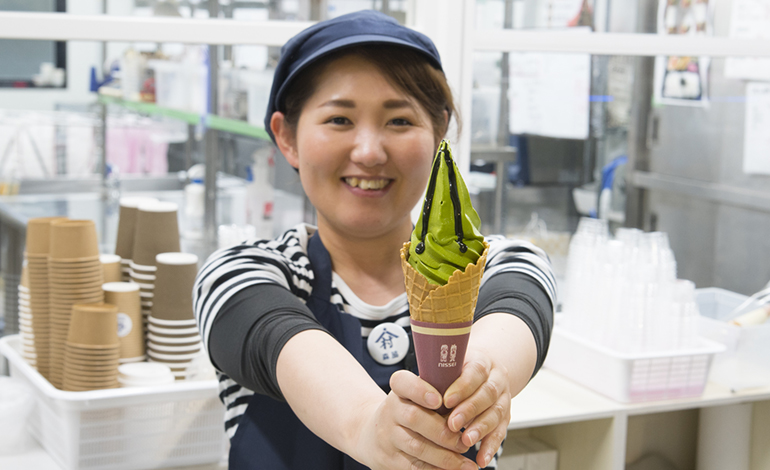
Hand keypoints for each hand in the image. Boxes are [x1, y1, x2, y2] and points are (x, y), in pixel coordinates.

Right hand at [354, 370, 476, 469]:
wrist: (371, 434)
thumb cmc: (407, 412)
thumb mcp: (416, 396)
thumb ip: (439, 394)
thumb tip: (471, 405)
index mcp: (399, 390)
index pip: (403, 382)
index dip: (421, 390)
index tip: (439, 400)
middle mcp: (390, 411)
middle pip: (414, 418)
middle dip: (444, 432)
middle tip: (465, 442)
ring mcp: (387, 436)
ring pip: (417, 447)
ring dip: (446, 457)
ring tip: (467, 464)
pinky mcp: (388, 459)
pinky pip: (413, 467)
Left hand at [443, 349, 512, 467]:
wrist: (486, 373)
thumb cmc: (459, 371)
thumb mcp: (450, 366)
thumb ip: (439, 376)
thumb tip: (421, 392)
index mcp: (481, 361)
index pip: (475, 372)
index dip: (462, 387)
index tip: (446, 400)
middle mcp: (496, 379)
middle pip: (487, 393)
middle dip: (470, 410)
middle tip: (453, 424)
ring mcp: (503, 397)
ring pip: (496, 412)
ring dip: (481, 428)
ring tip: (466, 441)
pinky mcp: (505, 416)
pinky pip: (501, 431)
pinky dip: (491, 446)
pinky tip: (482, 457)